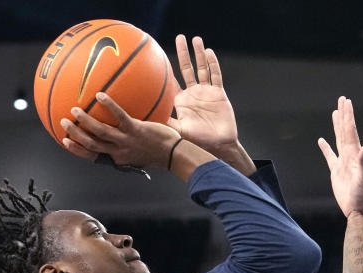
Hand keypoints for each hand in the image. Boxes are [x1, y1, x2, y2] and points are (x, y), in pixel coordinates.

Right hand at [61, 93, 179, 168]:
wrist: (174, 155)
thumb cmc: (158, 152)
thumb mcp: (138, 152)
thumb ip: (126, 143)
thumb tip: (119, 130)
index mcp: (117, 157)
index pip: (92, 156)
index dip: (77, 150)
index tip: (65, 141)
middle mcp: (119, 151)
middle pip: (91, 144)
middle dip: (75, 135)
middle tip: (62, 123)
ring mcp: (127, 141)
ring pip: (100, 132)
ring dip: (85, 121)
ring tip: (74, 110)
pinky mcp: (136, 130)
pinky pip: (119, 116)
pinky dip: (109, 106)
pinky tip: (100, 95)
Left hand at [169, 35, 237, 154]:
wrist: (219, 145)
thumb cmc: (198, 141)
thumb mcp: (177, 130)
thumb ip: (163, 122)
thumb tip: (143, 118)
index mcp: (181, 101)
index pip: (172, 81)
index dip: (166, 68)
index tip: (158, 55)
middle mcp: (194, 93)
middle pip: (187, 68)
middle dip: (183, 53)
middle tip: (179, 37)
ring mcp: (207, 92)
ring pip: (202, 68)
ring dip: (199, 54)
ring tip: (195, 39)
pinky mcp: (219, 94)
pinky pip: (216, 76)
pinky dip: (213, 64)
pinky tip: (209, 52)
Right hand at [318, 97, 362, 217]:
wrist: (360, 209)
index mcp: (355, 154)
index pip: (350, 130)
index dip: (348, 115)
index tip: (346, 102)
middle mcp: (350, 155)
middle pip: (345, 130)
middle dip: (343, 115)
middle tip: (342, 100)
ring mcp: (343, 162)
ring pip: (338, 139)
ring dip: (337, 126)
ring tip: (335, 113)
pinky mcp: (336, 172)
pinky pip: (329, 156)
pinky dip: (325, 148)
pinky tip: (321, 141)